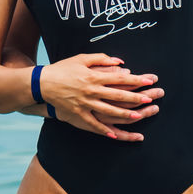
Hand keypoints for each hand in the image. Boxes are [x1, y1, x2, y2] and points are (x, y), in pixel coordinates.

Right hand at [40, 54, 160, 140]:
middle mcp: (91, 91)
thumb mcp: (82, 58)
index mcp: (94, 76)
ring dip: (124, 114)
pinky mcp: (78, 114)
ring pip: (108, 111)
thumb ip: (102, 59)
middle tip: (150, 99)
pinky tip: (115, 135)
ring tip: (138, 116)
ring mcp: (85, 104)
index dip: (136, 80)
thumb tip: (121, 62)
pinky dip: (104, 130)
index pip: (119, 78)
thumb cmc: (63, 69)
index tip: (149, 81)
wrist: (42, 83)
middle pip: (117, 95)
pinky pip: (93, 124)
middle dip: (135, 97)